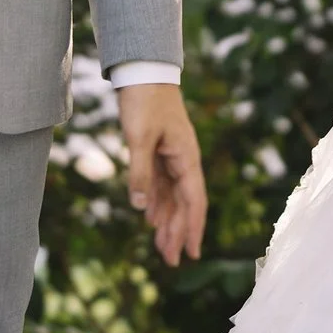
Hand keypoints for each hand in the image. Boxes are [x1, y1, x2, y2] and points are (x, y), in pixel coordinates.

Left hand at [115, 82, 206, 266]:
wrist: (142, 71)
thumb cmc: (144, 101)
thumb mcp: (139, 138)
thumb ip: (141, 173)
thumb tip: (142, 208)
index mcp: (186, 158)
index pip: (193, 201)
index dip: (192, 229)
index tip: (190, 253)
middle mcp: (183, 160)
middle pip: (184, 203)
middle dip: (178, 232)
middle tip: (171, 261)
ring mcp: (171, 155)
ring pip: (172, 196)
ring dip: (167, 221)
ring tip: (161, 247)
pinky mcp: (158, 150)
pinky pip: (161, 183)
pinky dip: (157, 202)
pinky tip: (150, 218)